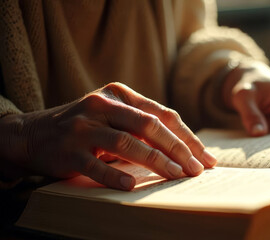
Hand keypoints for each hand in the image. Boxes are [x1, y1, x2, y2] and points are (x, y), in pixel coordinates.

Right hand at [0, 83, 216, 189]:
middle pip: (149, 125)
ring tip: (176, 176)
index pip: (162, 115)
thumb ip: (142, 123)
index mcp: (119, 95)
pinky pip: (96, 165)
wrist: (35, 133)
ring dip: (156, 161)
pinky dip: (115, 175)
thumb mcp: (113, 115)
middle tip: (196, 169)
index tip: (204, 157)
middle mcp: (102, 106)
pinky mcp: (69, 149)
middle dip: (178, 149)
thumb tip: (184, 147)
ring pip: (127, 143)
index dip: (186, 137)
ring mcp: (84, 127)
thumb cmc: (86, 126)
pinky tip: (132, 185)